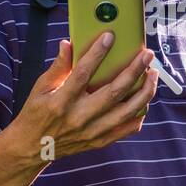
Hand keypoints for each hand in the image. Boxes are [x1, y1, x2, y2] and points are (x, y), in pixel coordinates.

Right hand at [13, 32, 157, 162]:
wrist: (33, 148)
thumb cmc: (36, 113)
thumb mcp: (40, 88)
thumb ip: (58, 66)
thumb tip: (69, 43)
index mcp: (61, 101)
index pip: (82, 73)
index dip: (97, 54)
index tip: (110, 37)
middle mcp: (78, 118)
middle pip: (113, 93)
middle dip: (133, 72)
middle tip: (146, 55)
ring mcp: (91, 132)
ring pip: (126, 112)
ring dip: (144, 92)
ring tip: (152, 74)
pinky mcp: (99, 141)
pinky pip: (126, 129)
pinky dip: (139, 115)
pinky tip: (145, 100)